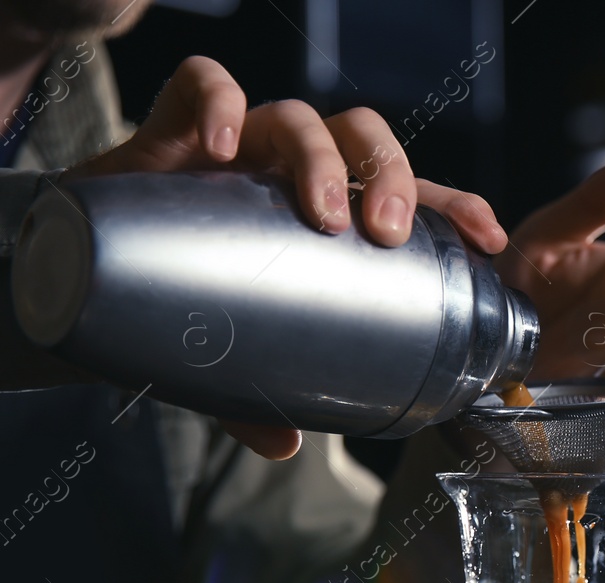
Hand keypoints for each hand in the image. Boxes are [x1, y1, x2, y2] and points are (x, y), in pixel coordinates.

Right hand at [64, 56, 509, 458]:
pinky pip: (202, 84)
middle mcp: (293, 173)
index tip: (486, 241)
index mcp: (330, 216)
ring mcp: (240, 145)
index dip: (454, 208)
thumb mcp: (233, 357)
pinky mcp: (173, 125)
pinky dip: (219, 103)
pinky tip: (223, 149)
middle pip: (364, 140)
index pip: (409, 196)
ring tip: (322, 214)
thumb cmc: (186, 302)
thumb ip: (260, 395)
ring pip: (299, 116)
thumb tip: (285, 448)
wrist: (89, 267)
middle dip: (391, 176)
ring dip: (320, 159)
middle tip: (386, 234)